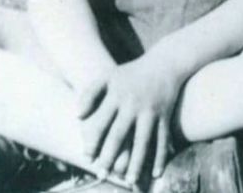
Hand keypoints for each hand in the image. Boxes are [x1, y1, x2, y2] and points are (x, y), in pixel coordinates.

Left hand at [77, 54, 181, 184]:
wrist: (166, 62)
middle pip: (120, 135)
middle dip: (110, 157)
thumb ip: (89, 94)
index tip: (88, 158)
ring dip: (137, 162)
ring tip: (130, 181)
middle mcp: (134, 105)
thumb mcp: (107, 76)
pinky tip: (156, 173)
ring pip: (144, 141)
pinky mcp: (166, 116)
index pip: (102, 123)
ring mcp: (152, 111)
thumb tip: (77, 117)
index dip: (93, 142)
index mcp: (117, 96)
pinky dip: (160, 156)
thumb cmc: (131, 73)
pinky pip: (163, 139)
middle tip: (102, 175)